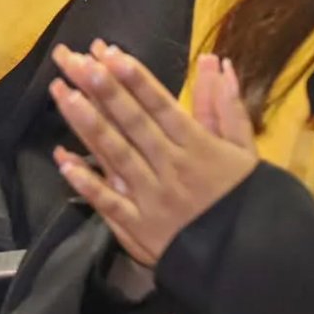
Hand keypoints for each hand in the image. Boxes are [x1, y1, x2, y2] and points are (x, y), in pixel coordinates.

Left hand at [48, 46, 258, 269]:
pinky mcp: (138, 227)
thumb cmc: (246, 198)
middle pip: (132, 122)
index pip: (160, 106)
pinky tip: (62, 160)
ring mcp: (151, 198)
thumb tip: (216, 63)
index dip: (134, 79)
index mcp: (197, 147)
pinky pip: (108, 202)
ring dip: (87, 124)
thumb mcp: (245, 150)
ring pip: (115, 155)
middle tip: (74, 61)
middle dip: (102, 89)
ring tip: (62, 94)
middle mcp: (171, 167)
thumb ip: (227, 106)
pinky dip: (85, 182)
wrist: (251, 261)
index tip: (108, 52)